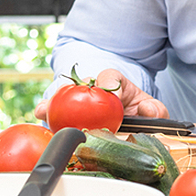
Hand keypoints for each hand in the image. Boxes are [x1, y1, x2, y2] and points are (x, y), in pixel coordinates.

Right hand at [35, 68, 168, 120]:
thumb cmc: (137, 112)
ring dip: (53, 102)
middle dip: (71, 91)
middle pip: (80, 85)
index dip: (108, 82)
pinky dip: (47, 112)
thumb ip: (155, 110)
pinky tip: (39, 113)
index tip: (107, 91)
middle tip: (64, 99)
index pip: (110, 77)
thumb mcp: (150, 109)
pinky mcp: (70, 114)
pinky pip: (57, 110)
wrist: (126, 118)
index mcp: (115, 84)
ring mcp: (81, 100)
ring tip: (43, 108)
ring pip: (65, 96)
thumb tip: (147, 109)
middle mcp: (95, 89)